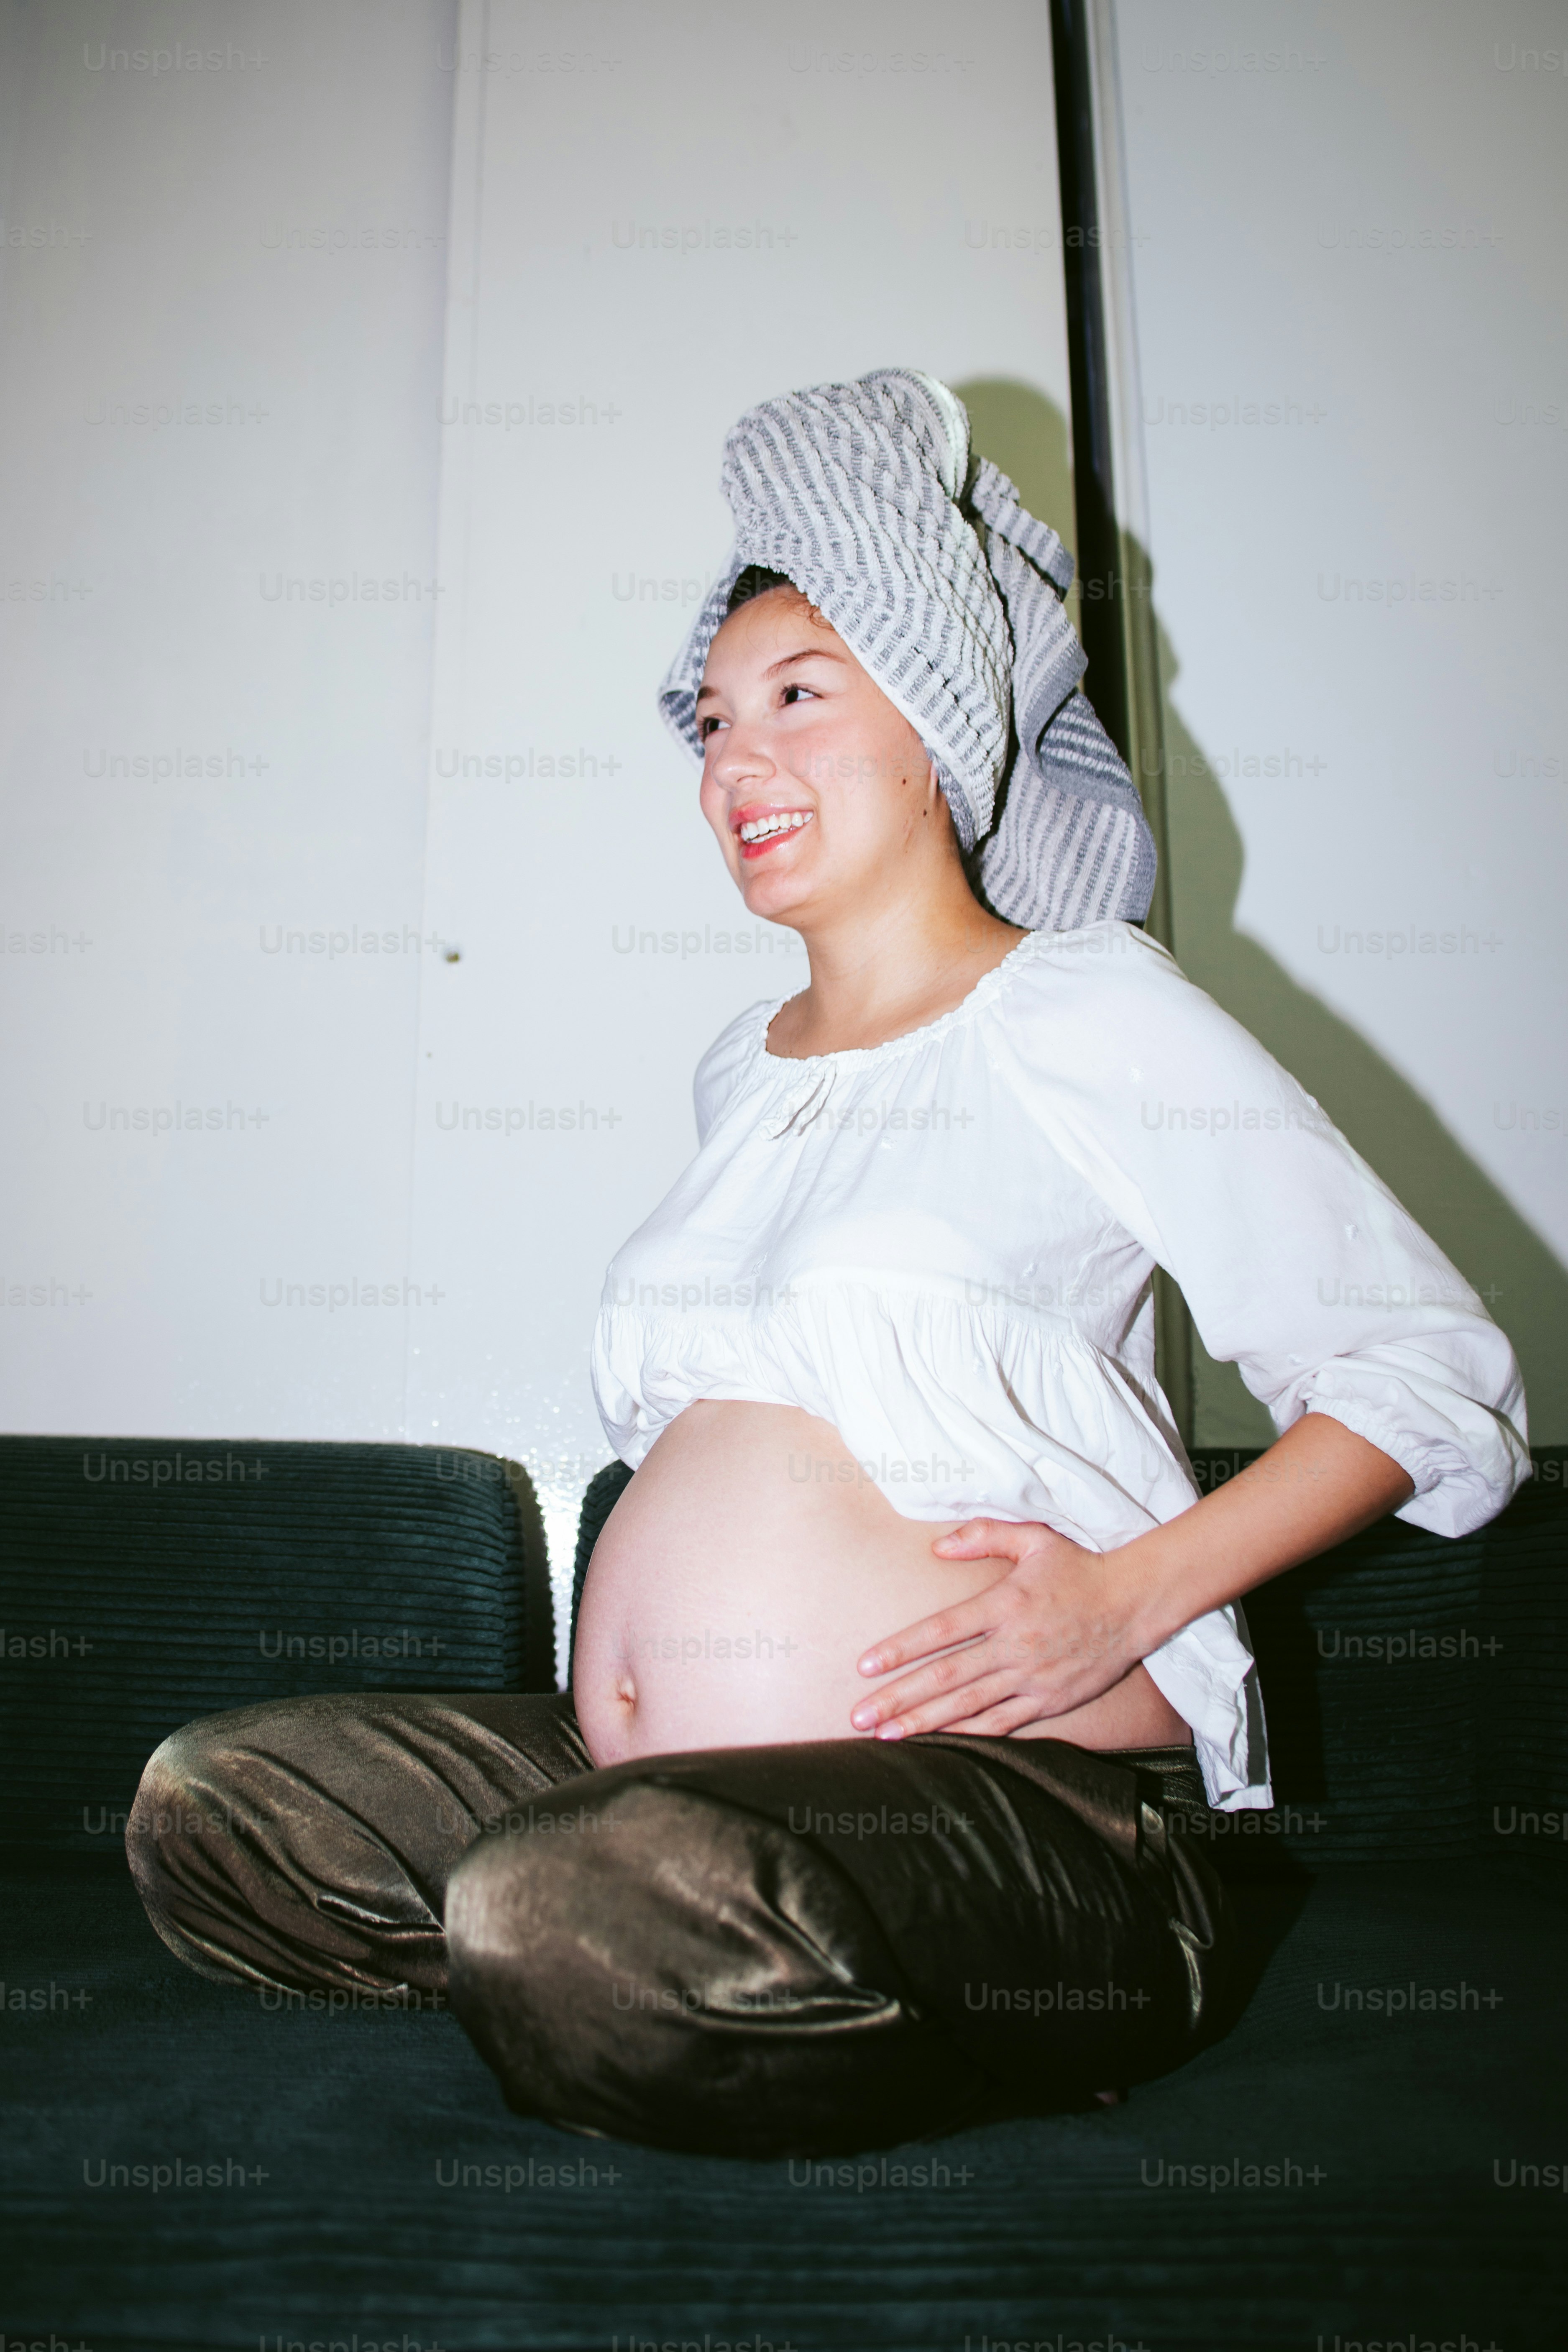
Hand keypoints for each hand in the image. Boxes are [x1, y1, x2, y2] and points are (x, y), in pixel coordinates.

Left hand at [849, 1518, 1144, 1738]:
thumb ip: (984, 1535)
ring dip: (923, 1722)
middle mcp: (1014, 1645)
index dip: (900, 1649)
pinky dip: (969, 1734)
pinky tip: (938, 1743)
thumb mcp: (1034, 1539)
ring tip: (885, 1736)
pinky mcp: (1049, 1700)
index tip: (865, 1666)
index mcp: (1005, 1605)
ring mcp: (1031, 1678)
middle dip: (898, 1699)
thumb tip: (938, 1544)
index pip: (941, 1631)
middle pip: (945, 1677)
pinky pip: (1002, 1723)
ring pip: (968, 1706)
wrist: (1134, 1603)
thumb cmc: (1079, 1568)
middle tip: (859, 1716)